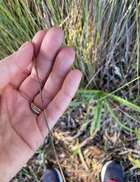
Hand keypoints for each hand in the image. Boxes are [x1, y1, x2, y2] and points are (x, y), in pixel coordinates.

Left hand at [0, 27, 81, 181]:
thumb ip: (6, 68)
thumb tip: (27, 48)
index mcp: (3, 87)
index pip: (24, 64)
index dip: (35, 49)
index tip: (46, 35)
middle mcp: (18, 98)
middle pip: (39, 75)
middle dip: (50, 56)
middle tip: (60, 39)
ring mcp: (29, 114)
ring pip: (50, 90)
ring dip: (61, 72)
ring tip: (70, 54)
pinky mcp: (39, 130)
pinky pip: (55, 109)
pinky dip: (66, 93)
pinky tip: (74, 77)